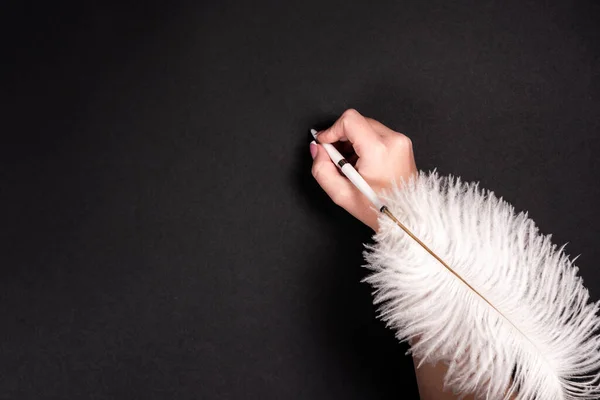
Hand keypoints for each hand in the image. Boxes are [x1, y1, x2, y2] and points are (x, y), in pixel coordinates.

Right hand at [310, 109, 417, 231]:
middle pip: (357, 121)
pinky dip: (364, 144)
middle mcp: (393, 140)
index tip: (324, 142)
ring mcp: (400, 141)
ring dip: (352, 141)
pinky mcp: (403, 144)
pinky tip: (362, 164)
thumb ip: (321, 169)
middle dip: (341, 137)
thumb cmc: (378, 209)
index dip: (331, 130)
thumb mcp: (341, 194)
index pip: (350, 120)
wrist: (405, 217)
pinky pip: (377, 134)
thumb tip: (317, 149)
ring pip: (366, 126)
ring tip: (350, 165)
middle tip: (336, 158)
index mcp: (378, 150)